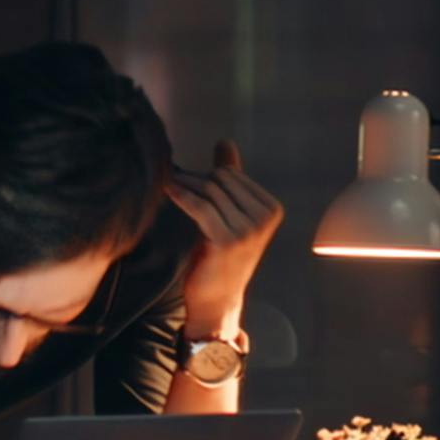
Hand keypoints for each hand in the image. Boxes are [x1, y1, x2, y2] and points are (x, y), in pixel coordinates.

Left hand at [163, 138, 282, 328]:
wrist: (218, 298)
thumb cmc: (221, 254)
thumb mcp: (231, 214)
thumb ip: (231, 179)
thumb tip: (225, 142)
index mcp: (271, 208)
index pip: (232, 175)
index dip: (206, 174)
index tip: (186, 179)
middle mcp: (265, 217)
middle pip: (221, 180)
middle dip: (194, 178)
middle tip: (173, 181)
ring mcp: (249, 229)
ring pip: (209, 191)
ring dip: (184, 185)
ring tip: (168, 184)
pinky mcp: (227, 239)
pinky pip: (200, 206)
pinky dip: (181, 194)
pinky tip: (167, 189)